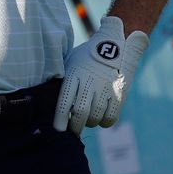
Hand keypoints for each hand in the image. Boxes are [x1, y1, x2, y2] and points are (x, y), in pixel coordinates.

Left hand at [52, 15, 148, 133]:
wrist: (115, 42)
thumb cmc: (87, 55)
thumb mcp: (71, 61)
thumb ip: (64, 79)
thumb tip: (53, 99)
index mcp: (74, 73)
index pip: (64, 100)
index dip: (60, 118)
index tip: (59, 129)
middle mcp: (89, 81)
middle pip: (80, 112)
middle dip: (75, 125)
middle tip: (72, 131)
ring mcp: (106, 87)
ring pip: (95, 116)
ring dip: (90, 123)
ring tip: (87, 120)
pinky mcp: (120, 92)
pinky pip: (111, 116)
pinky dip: (105, 122)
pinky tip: (101, 120)